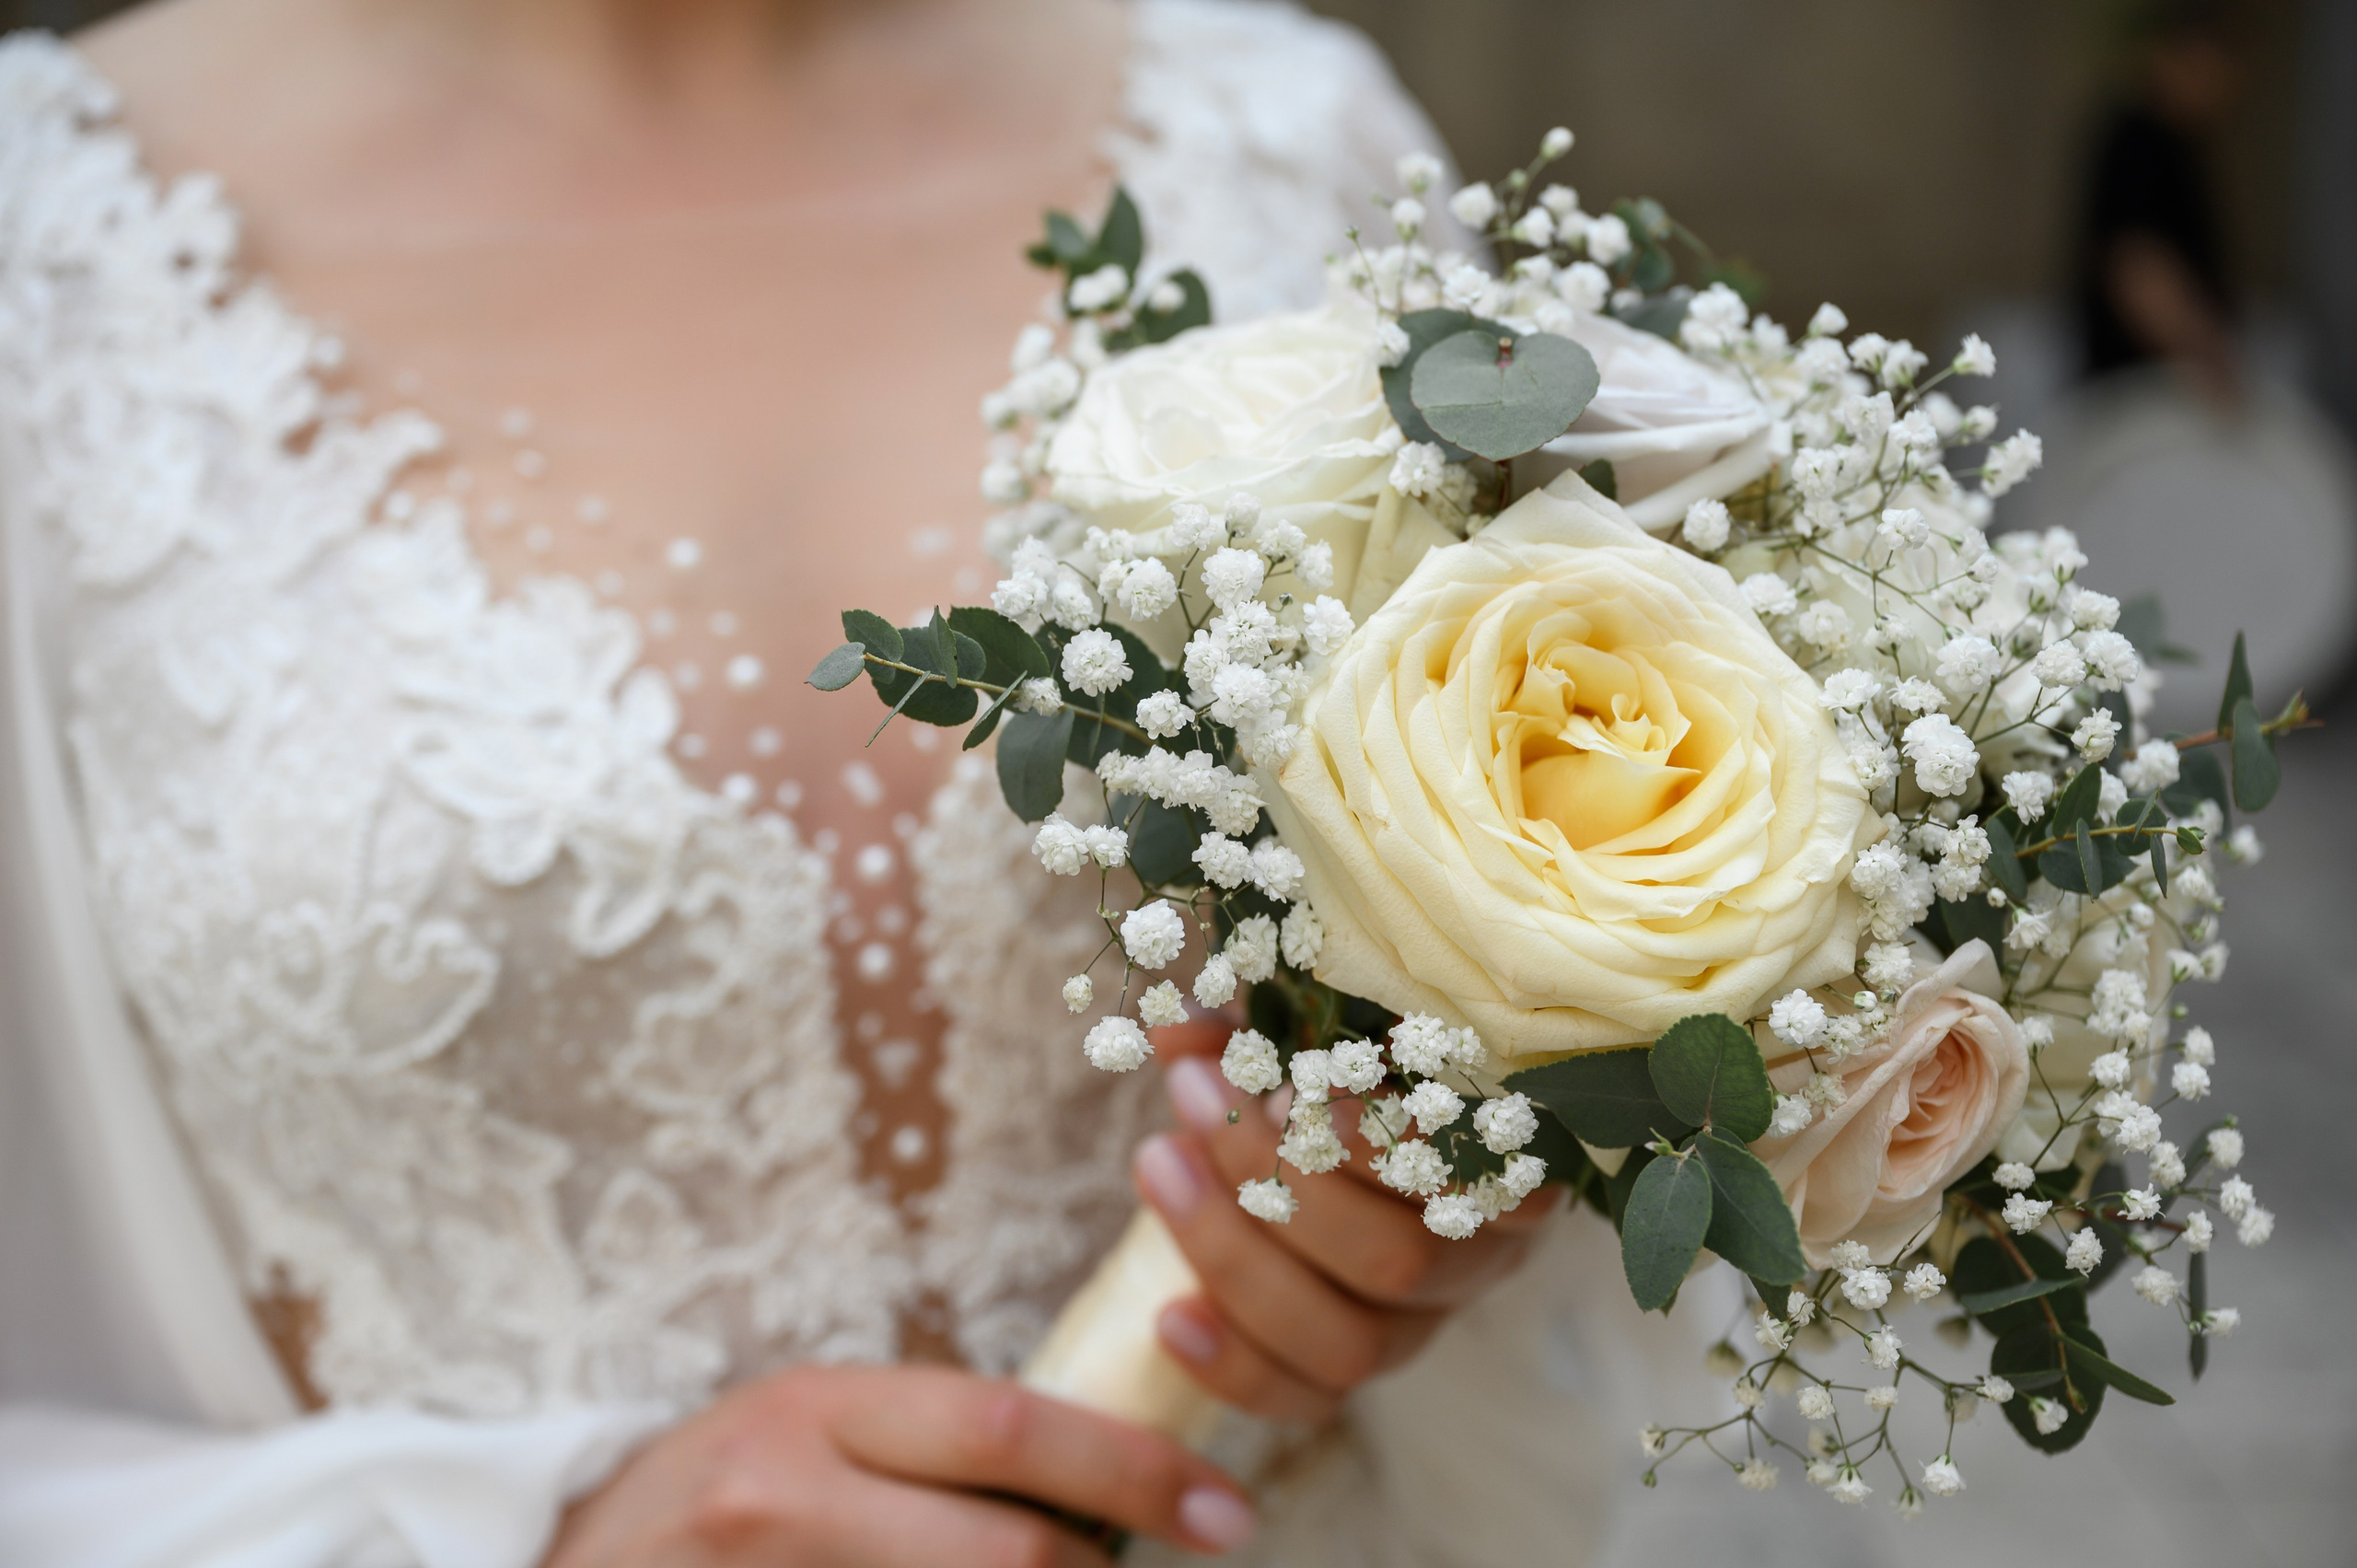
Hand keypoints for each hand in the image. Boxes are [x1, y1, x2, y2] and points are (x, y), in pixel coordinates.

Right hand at [543, 1363, 1256, 1566]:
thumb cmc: (707, 1502)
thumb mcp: (804, 1435)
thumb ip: (927, 1451)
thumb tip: (1094, 1490)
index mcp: (812, 1410)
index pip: (1006, 1424)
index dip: (1132, 1467)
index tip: (1225, 1507)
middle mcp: (787, 1498)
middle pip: (1008, 1553)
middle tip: (1177, 1558)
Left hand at [1136, 1023, 1563, 1424]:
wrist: (1307, 1134)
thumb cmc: (1331, 1055)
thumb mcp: (1305, 1021)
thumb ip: (1253, 1021)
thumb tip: (1176, 1026)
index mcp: (1502, 1162)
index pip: (1488, 1178)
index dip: (1399, 1147)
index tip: (1307, 1087)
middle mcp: (1475, 1259)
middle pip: (1396, 1261)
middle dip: (1276, 1176)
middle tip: (1196, 1091)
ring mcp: (1417, 1326)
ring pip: (1350, 1341)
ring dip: (1235, 1255)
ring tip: (1160, 1162)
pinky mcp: (1352, 1371)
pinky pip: (1307, 1401)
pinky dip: (1236, 1367)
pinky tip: (1170, 1317)